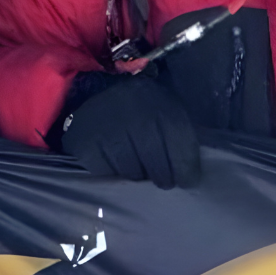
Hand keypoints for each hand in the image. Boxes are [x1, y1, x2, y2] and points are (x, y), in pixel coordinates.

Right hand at [59, 73, 201, 186]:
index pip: (180, 147)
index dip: (186, 170)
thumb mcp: (168, 112)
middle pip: (158, 166)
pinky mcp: (85, 143)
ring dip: (137, 174)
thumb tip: (191, 178)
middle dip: (164, 178)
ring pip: (132, 173)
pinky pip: (106, 173)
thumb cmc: (143, 111)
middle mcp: (134, 114)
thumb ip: (181, 140)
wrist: (100, 93)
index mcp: (162, 105)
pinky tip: (115, 160)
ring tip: (137, 165)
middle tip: (163, 181)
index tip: (187, 181)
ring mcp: (107, 129)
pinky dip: (113, 172)